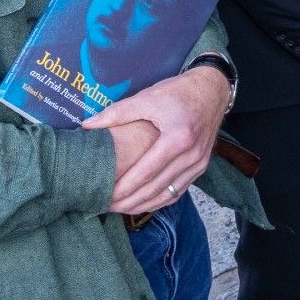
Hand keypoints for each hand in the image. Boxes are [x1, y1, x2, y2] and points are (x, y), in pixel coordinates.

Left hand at [89, 64, 232, 213]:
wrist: (213, 90)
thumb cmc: (178, 92)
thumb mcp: (147, 98)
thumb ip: (116, 113)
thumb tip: (87, 126)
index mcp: (178, 138)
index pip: (146, 173)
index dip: (124, 188)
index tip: (104, 196)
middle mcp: (191, 155)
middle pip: (156, 189)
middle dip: (129, 202)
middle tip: (106, 206)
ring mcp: (199, 163)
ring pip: (168, 195)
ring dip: (143, 205)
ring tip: (121, 208)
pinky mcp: (201, 166)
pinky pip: (179, 191)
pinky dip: (160, 200)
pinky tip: (143, 202)